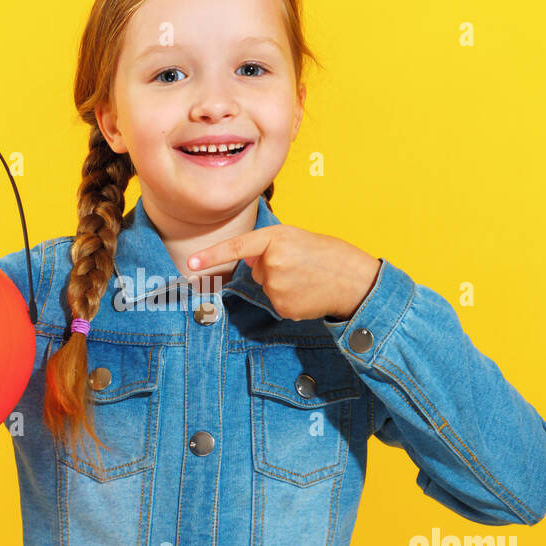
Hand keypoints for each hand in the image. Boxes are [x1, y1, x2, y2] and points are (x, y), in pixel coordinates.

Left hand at [187, 225, 381, 321]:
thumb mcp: (297, 239)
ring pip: (267, 288)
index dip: (212, 255)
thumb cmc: (329, 255)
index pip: (238, 247)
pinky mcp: (283, 307)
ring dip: (283, 285)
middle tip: (302, 265)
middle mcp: (273, 262)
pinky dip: (290, 300)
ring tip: (308, 279)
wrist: (355, 280)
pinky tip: (308, 293)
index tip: (191, 263)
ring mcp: (277, 287)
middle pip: (257, 271)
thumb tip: (250, 264)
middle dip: (273, 269)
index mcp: (277, 238)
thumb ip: (270, 247)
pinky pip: (277, 304)